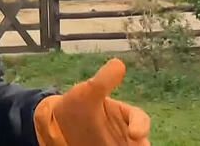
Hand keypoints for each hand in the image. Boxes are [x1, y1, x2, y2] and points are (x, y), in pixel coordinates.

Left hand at [34, 58, 150, 145]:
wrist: (57, 126)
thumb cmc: (75, 107)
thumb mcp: (85, 94)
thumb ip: (101, 81)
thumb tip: (118, 62)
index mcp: (124, 114)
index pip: (139, 118)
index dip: (140, 126)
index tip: (134, 134)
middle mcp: (125, 132)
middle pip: (141, 140)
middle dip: (141, 144)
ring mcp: (117, 143)